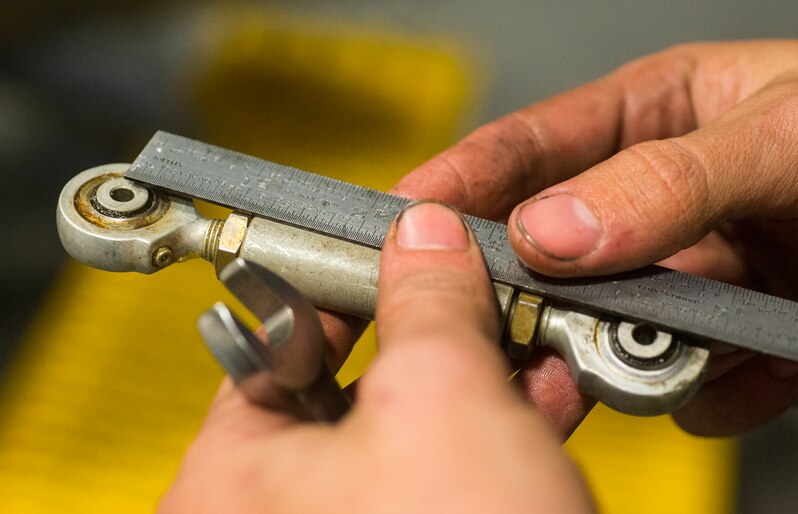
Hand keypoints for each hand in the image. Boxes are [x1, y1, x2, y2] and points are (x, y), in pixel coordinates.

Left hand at [160, 202, 593, 512]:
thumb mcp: (442, 403)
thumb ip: (426, 302)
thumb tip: (423, 235)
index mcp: (234, 482)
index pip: (272, 341)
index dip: (339, 277)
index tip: (395, 241)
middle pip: (353, 382)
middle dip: (433, 327)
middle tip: (477, 281)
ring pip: (417, 426)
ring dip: (483, 373)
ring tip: (531, 330)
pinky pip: (455, 471)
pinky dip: (503, 429)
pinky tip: (553, 394)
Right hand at [391, 40, 797, 435]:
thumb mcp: (792, 136)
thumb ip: (668, 182)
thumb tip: (553, 230)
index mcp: (653, 122)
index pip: (533, 146)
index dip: (464, 179)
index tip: (406, 215)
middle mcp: (652, 207)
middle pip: (548, 255)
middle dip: (526, 295)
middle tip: (498, 326)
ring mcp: (682, 284)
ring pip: (601, 333)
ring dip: (610, 359)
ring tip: (627, 370)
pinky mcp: (719, 354)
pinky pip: (676, 388)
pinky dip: (707, 393)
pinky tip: (757, 372)